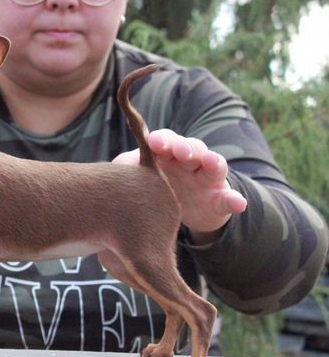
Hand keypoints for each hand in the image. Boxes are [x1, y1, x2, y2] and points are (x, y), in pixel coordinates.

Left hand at [113, 129, 246, 244]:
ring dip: (213, 162)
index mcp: (167, 154)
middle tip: (182, 152)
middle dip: (187, 147)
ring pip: (214, 165)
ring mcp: (207, 178)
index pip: (166, 141)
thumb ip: (129, 172)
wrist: (176, 215)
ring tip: (212, 163)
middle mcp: (189, 161)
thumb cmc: (153, 189)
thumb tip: (118, 171)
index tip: (155, 144)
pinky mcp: (220, 199)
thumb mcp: (139, 181)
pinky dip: (235, 200)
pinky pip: (229, 198)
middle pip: (191, 148)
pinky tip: (238, 203)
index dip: (162, 141)